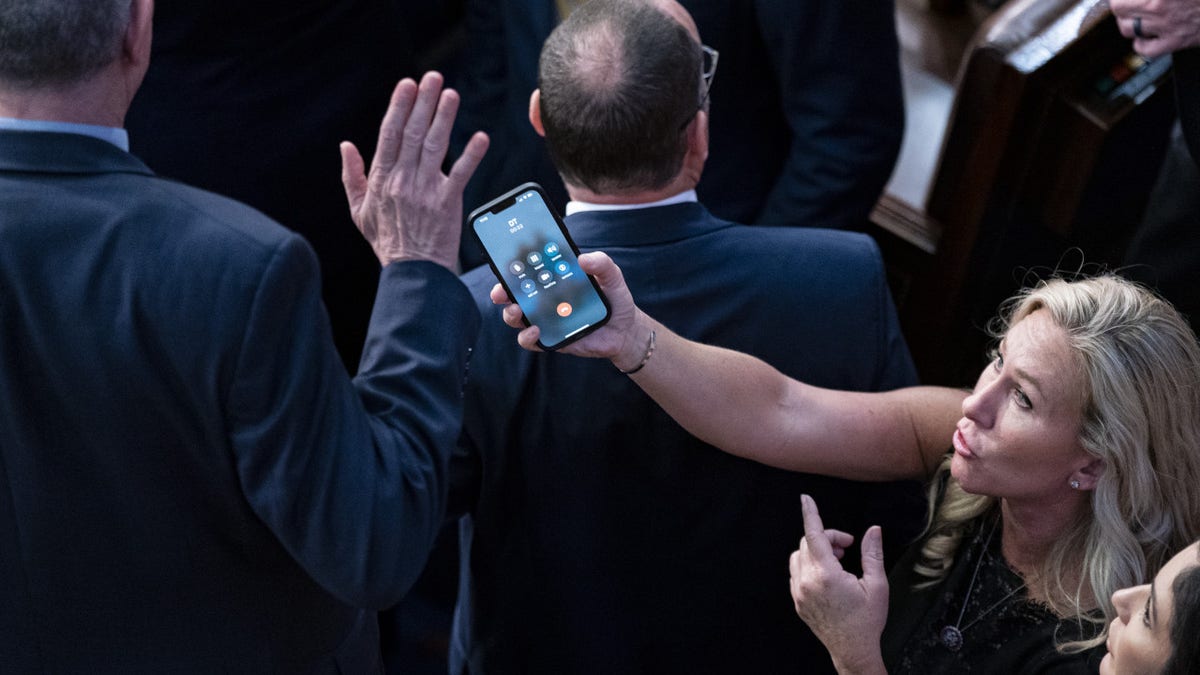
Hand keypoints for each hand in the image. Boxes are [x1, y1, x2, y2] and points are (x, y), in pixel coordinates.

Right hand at [340, 72, 488, 268]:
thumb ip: (351, 176)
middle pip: (413, 133)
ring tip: (451, 95)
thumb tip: (346, 145)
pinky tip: (480, 137)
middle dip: (423, 102)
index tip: (407, 85)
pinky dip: (471, 155)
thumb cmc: (387, 242)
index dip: (399, 106)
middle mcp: (402, 180)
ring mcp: (425, 190)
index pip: (389, 134)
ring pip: (435, 146)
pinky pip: (461, 174)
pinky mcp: (448, 202)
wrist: (412, 272)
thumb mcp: (359, 210)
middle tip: (433, 78)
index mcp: (381, 178)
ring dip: (444, 118)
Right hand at [489, 251, 650, 370]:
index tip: (505, 260)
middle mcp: (545, 298)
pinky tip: (536, 330)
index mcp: (554, 278)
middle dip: (501, 291)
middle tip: (501, 291)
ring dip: (511, 314)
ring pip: (516, 317)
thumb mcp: (612, 277)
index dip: (512, 265)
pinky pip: (530, 341)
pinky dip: (528, 337)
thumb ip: (602, 264)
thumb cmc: (614, 300)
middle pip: (514, 293)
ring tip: (518, 311)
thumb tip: (583, 259)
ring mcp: (545, 319)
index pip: (527, 269)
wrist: (625, 330)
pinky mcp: (550, 338)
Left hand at [790, 495, 889, 674]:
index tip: (805, 498)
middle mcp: (807, 582)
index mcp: (826, 576)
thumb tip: (873, 530)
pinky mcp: (797, 601)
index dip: (810, 514)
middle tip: (847, 547)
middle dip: (827, 538)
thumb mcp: (877, 585)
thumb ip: (872, 554)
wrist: (852, 650)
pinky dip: (809, 565)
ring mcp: (799, 593)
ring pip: (799, 556)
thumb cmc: (866, 620)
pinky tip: (828, 575)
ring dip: (816, 551)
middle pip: (808, 543)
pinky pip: (796, 573)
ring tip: (838, 561)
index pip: (813, 535)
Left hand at [1110, 0, 1199, 57]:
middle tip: (1127, 1)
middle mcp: (1160, 6)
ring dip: (1128, 21)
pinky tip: (1146, 35)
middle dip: (1121, 3)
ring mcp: (1167, 26)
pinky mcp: (1175, 42)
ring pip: (1127, 28)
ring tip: (1136, 16)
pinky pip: (1144, 49)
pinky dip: (1141, 43)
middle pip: (1119, 8)